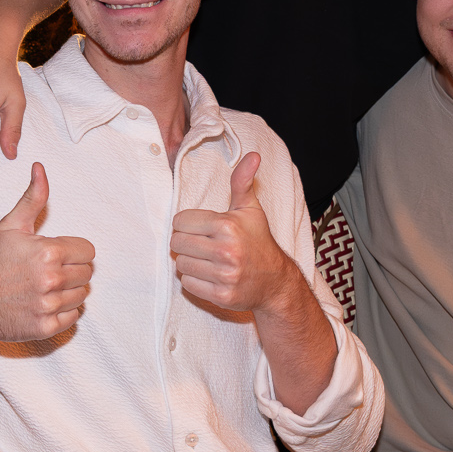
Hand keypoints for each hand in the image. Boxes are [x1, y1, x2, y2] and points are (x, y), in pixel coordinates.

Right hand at [0, 162, 92, 341]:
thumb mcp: (10, 225)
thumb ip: (33, 198)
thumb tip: (40, 169)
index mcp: (49, 252)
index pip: (88, 252)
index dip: (73, 251)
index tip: (56, 254)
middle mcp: (51, 280)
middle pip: (87, 274)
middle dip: (71, 271)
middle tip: (48, 271)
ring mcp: (48, 306)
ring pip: (82, 296)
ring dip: (68, 292)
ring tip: (44, 287)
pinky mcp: (45, 327)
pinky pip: (72, 318)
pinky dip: (62, 312)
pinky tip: (43, 303)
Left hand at [171, 153, 303, 312]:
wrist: (275, 281)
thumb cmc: (258, 241)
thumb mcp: (250, 209)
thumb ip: (242, 182)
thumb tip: (252, 155)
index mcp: (227, 226)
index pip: (180, 221)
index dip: (187, 224)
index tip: (201, 228)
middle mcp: (225, 251)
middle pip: (176, 243)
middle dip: (185, 243)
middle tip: (201, 244)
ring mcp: (224, 275)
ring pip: (181, 265)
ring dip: (190, 262)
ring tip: (207, 260)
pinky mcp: (221, 296)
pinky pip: (188, 284)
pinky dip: (195, 281)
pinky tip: (210, 275)